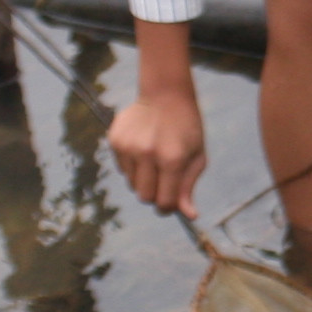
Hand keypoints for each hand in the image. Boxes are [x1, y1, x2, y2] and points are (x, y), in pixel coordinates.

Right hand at [109, 88, 205, 215]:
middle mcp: (147, 154)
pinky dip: (132, 165)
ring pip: (132, 184)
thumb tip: (190, 216)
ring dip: (143, 178)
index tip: (172, 202)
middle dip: (155, 194)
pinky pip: (122, 169)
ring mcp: (128, 146)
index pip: (164, 202)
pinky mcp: (115, 140)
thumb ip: (189, 188)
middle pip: (144, 197)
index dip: (169, 206)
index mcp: (172, 160)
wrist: (166, 94)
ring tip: (154, 157)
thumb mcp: (197, 157)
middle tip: (164, 178)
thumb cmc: (187, 129)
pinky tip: (142, 148)